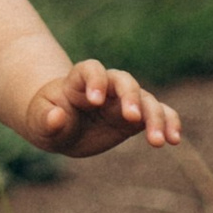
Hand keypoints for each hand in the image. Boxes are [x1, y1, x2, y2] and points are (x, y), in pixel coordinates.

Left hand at [22, 63, 181, 159]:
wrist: (61, 126)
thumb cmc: (46, 119)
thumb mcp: (39, 122)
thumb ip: (46, 120)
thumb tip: (56, 117)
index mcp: (79, 81)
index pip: (91, 70)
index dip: (96, 80)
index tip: (95, 101)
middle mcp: (106, 86)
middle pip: (124, 81)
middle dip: (130, 97)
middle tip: (132, 118)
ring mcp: (124, 101)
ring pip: (146, 99)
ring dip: (156, 118)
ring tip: (159, 142)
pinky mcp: (136, 118)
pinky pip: (159, 115)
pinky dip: (169, 123)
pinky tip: (174, 140)